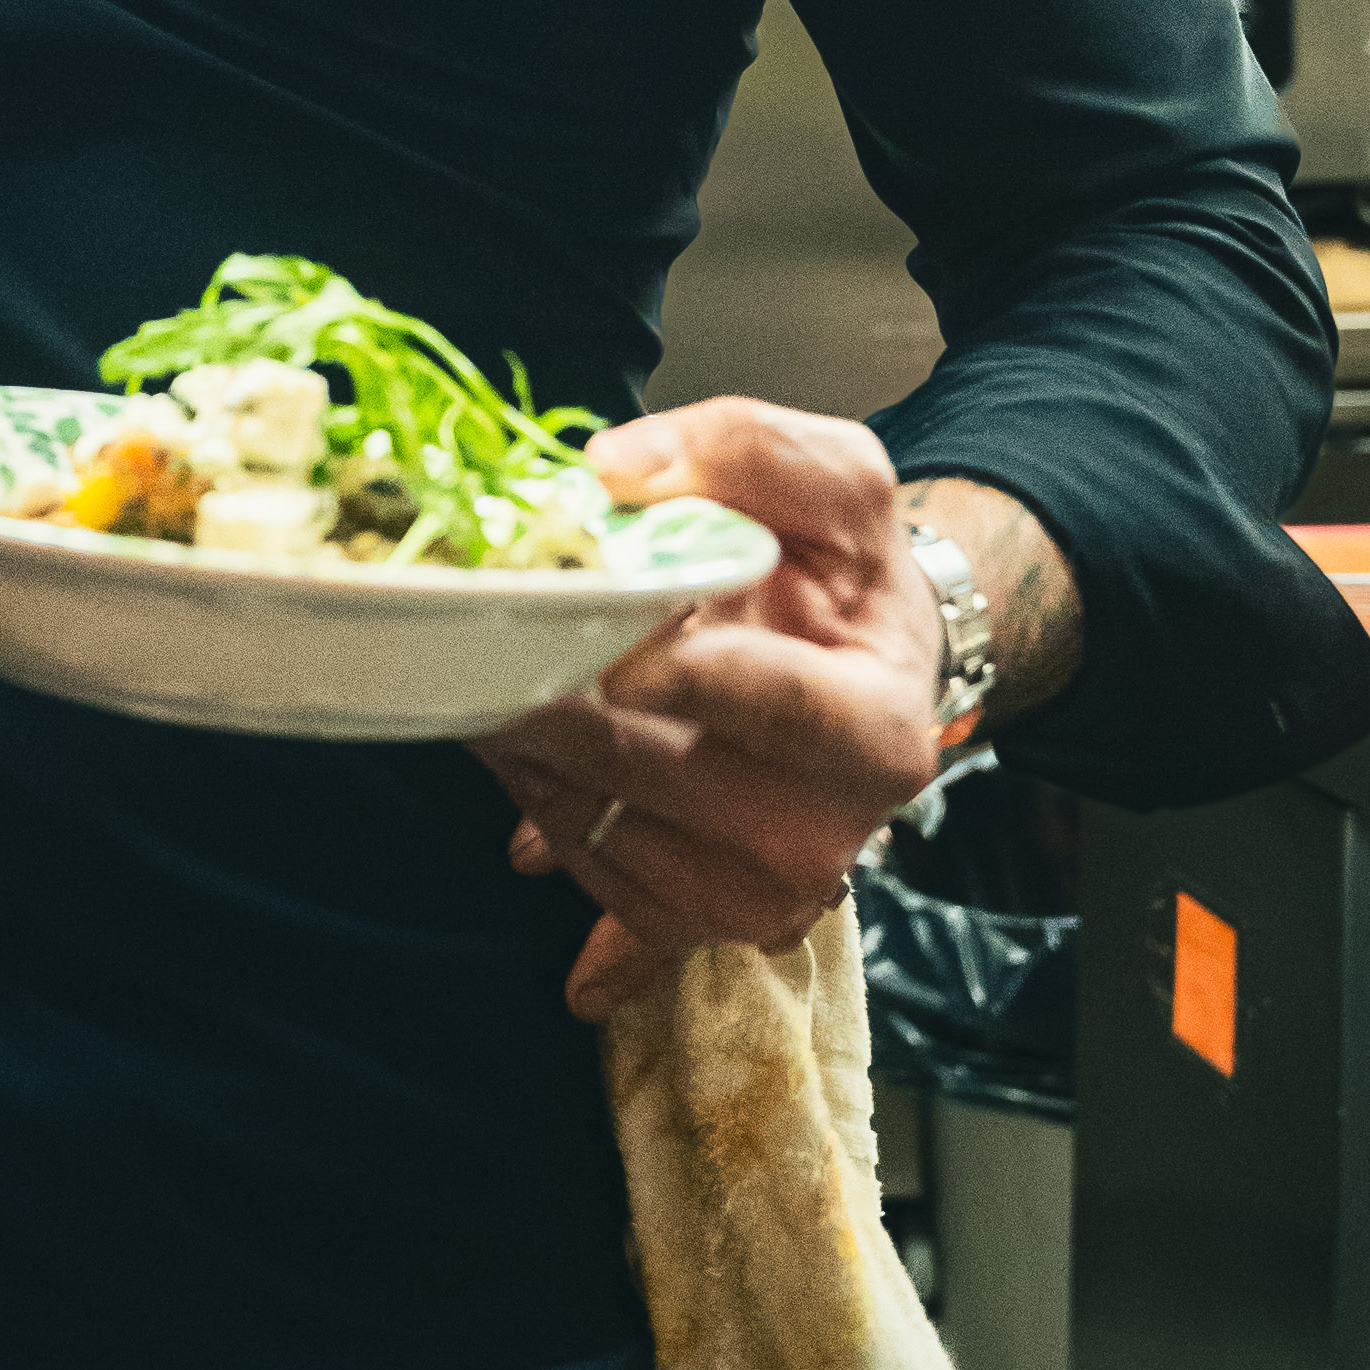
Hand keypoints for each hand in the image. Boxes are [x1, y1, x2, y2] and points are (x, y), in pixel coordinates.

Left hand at [474, 400, 947, 1022]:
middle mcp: (833, 832)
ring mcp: (764, 893)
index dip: (687, 676)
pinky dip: (542, 815)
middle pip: (666, 777)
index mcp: (880, 726)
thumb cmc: (842, 575)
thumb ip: (741, 448)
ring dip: (534, 760)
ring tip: (496, 682)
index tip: (608, 649)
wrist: (858, 667)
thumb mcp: (831, 478)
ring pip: (608, 836)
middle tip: (490, 646)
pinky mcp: (697, 921)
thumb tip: (616, 470)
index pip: (780, 708)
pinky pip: (593, 882)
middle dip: (566, 709)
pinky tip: (524, 754)